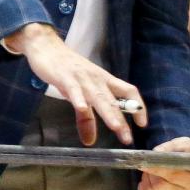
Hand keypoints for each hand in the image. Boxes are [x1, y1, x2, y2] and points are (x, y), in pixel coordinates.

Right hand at [6, 23, 146, 145]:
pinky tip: (83, 108)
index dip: (137, 107)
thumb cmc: (67, 72)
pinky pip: (74, 89)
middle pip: (114, 100)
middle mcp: (97, 79)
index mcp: (105, 81)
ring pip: (98, 96)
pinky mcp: (65, 76)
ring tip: (116, 127)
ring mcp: (82, 77)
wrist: (47, 47)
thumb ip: (86, 119)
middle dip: (122, 119)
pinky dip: (79, 98)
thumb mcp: (79, 96)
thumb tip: (90, 141)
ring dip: (108, 112)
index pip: (129, 91)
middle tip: (128, 138)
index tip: (142, 124)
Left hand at [139, 137, 189, 189]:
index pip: (173, 175)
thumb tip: (157, 153)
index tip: (146, 161)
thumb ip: (171, 146)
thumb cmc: (182, 156)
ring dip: (146, 180)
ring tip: (151, 173)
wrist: (182, 168)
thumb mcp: (183, 144)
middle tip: (149, 165)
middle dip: (150, 173)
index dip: (157, 168)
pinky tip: (147, 184)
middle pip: (159, 185)